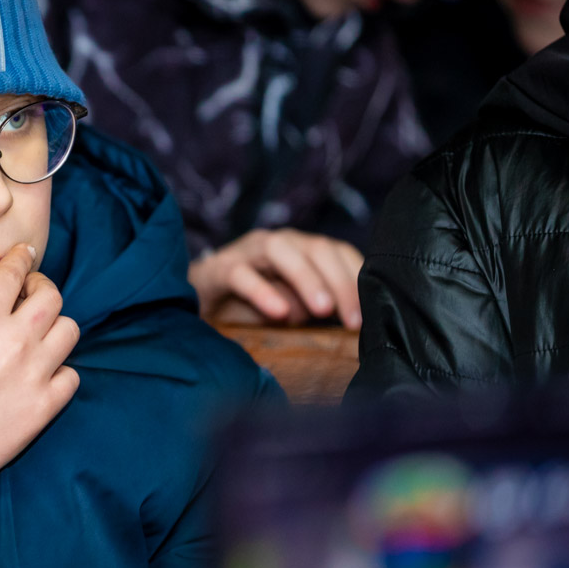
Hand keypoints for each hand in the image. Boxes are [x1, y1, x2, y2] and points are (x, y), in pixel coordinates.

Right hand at [0, 243, 80, 483]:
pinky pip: (71, 376)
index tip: (23, 256)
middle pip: (51, 296)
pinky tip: (42, 374)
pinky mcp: (45, 406)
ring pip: (69, 331)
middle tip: (31, 295)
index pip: (14, 272)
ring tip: (39, 335)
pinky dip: (60, 371)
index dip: (21, 258)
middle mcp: (14, 339)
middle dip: (42, 288)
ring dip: (55, 327)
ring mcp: (34, 373)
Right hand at [189, 229, 363, 328]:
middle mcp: (278, 244)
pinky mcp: (218, 269)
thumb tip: (355, 324)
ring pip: (280, 250)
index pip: (339, 252)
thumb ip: (319, 309)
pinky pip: (240, 274)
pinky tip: (278, 313)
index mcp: (302, 250)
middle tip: (353, 320)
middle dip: (341, 282)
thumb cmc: (252, 307)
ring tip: (322, 310)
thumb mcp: (294, 309)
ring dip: (306, 277)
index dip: (358, 279)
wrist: (199, 304)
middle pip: (317, 248)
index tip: (369, 316)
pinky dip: (261, 291)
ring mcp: (246, 252)